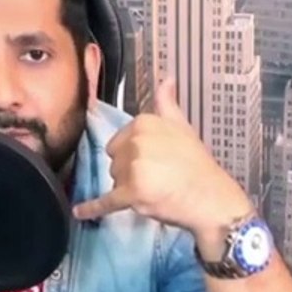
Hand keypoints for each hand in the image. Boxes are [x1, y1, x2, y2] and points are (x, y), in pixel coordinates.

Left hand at [72, 78, 253, 247]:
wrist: (212, 198)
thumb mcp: (183, 127)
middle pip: (114, 161)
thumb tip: (166, 78)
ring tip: (155, 191)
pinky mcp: (131, 193)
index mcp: (144, 122)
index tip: (155, 162)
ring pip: (114, 180)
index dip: (135, 154)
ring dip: (128, 189)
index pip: (120, 141)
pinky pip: (105, 201)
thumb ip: (167, 103)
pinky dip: (92, 208)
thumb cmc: (198, 165)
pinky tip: (79, 212)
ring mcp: (132, 167)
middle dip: (130, 171)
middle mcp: (135, 140)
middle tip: (157, 178)